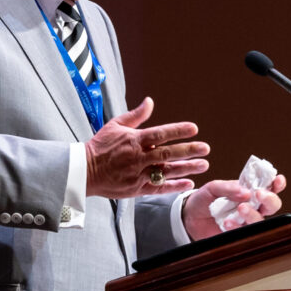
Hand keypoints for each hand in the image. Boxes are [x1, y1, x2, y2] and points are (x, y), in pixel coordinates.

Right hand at [85, 97, 209, 197]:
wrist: (84, 171)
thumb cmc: (100, 146)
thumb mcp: (115, 125)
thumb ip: (136, 115)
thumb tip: (150, 101)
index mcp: (133, 140)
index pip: (160, 134)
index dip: (177, 131)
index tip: (193, 128)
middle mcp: (137, 157)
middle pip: (167, 153)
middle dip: (188, 151)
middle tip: (205, 148)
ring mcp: (137, 174)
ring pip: (166, 171)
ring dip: (186, 168)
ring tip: (204, 165)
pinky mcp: (136, 189)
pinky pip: (158, 188)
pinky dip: (174, 186)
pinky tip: (189, 183)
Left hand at [181, 175, 286, 240]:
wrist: (188, 217)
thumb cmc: (204, 200)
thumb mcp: (212, 188)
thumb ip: (229, 187)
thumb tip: (246, 192)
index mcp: (249, 192)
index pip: (269, 187)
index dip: (277, 184)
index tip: (277, 180)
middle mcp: (252, 207)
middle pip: (272, 205)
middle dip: (269, 199)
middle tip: (258, 194)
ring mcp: (246, 222)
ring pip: (261, 221)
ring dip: (254, 214)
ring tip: (241, 208)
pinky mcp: (238, 235)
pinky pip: (245, 233)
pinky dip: (238, 227)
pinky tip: (227, 223)